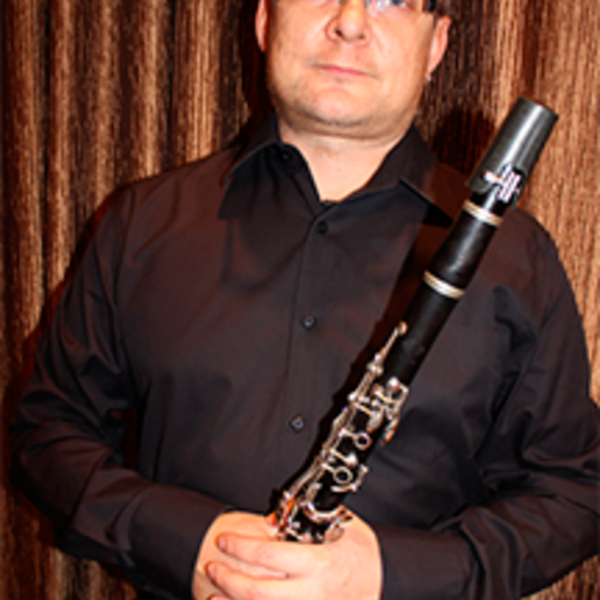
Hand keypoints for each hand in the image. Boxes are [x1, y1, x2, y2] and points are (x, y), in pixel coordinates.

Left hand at [201, 509, 382, 599]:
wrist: (388, 584)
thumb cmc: (365, 555)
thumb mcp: (344, 529)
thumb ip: (310, 523)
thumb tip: (276, 519)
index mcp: (318, 563)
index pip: (268, 556)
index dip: (240, 547)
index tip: (225, 539)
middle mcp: (310, 592)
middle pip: (256, 591)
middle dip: (228, 578)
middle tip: (213, 565)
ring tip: (214, 591)